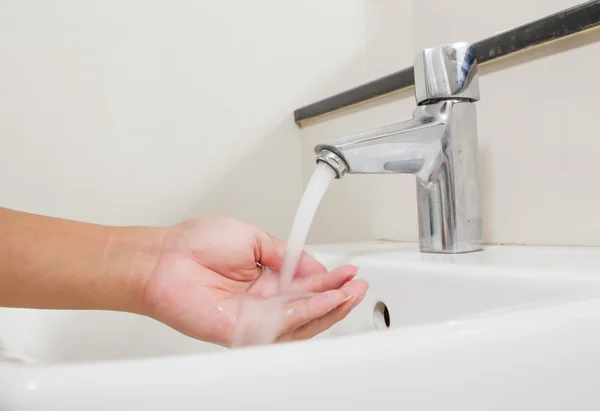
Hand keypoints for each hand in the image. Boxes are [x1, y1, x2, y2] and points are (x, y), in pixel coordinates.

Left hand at [140, 217, 367, 346]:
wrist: (164, 258)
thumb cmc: (196, 245)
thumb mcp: (253, 238)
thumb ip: (286, 254)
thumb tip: (314, 265)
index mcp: (265, 278)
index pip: (306, 284)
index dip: (330, 279)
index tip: (349, 271)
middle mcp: (263, 301)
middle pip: (308, 305)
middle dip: (337, 296)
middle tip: (357, 285)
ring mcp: (255, 318)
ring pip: (301, 320)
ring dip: (328, 307)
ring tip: (349, 293)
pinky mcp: (244, 331)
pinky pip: (281, 325)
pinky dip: (306, 314)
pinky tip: (326, 301)